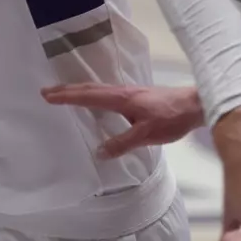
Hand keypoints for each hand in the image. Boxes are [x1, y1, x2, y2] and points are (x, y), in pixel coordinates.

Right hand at [40, 82, 203, 157]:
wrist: (194, 105)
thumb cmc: (171, 118)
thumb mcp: (146, 134)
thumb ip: (122, 143)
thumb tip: (98, 152)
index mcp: (121, 98)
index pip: (88, 96)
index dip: (67, 96)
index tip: (47, 95)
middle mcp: (122, 91)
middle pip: (89, 89)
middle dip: (66, 90)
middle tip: (45, 92)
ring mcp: (129, 92)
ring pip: (97, 89)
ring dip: (78, 91)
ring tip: (62, 95)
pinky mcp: (136, 96)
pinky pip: (106, 93)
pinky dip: (91, 94)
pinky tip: (93, 101)